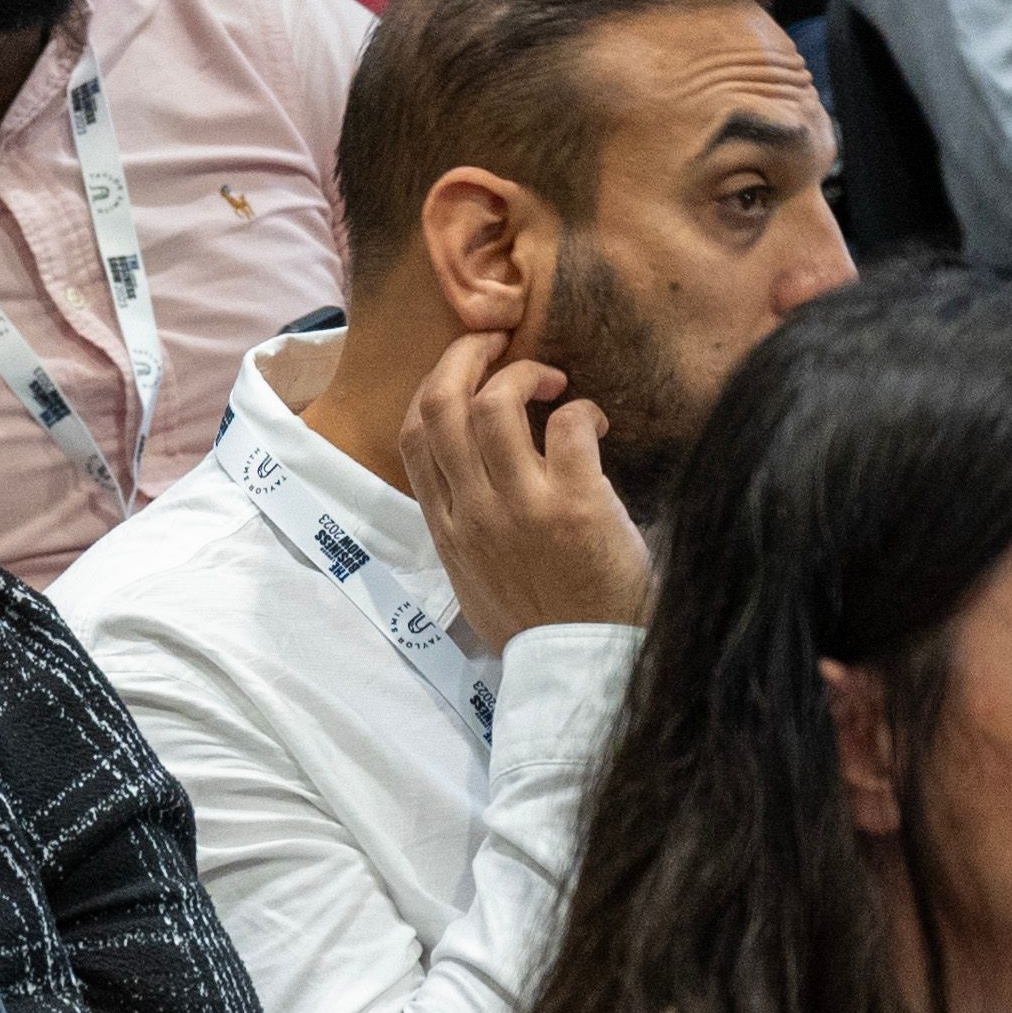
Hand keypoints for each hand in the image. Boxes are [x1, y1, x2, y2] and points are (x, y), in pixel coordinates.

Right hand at [398, 325, 651, 647]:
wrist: (585, 670)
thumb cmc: (538, 627)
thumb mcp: (474, 581)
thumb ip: (464, 528)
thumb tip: (470, 483)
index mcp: (446, 529)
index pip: (414, 434)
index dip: (437, 383)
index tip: (466, 368)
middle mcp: (473, 513)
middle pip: (444, 402)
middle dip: (470, 353)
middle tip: (502, 342)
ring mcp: (522, 509)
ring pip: (496, 403)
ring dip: (526, 373)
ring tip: (554, 382)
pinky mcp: (576, 508)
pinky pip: (568, 425)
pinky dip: (583, 410)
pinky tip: (597, 425)